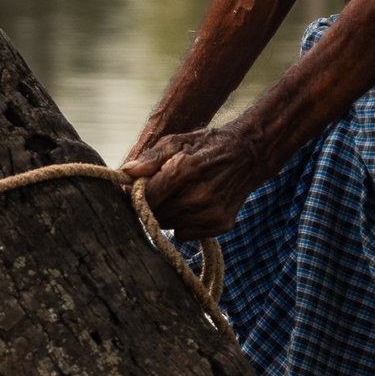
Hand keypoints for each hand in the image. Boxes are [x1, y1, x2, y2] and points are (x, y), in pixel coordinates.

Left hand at [121, 125, 268, 240]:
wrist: (247, 155)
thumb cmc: (206, 146)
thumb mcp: (177, 141)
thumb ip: (151, 157)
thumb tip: (126, 172)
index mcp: (186, 170)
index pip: (147, 197)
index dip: (136, 195)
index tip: (135, 190)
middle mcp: (199, 195)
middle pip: (156, 214)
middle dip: (151, 205)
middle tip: (160, 191)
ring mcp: (211, 212)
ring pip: (168, 225)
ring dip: (166, 214)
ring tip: (178, 196)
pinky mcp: (220, 225)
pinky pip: (184, 234)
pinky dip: (183, 224)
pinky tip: (192, 206)